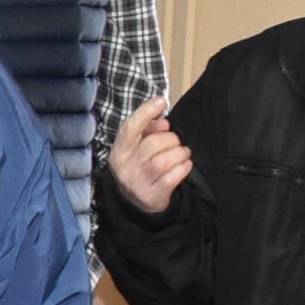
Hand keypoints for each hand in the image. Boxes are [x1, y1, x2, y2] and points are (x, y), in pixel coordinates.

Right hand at [107, 95, 193, 215]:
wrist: (137, 204)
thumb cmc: (140, 167)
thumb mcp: (137, 148)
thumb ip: (148, 132)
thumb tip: (163, 121)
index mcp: (119, 151)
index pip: (130, 128)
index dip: (145, 112)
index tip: (161, 100)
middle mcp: (124, 167)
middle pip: (152, 144)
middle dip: (171, 139)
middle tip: (176, 143)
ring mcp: (137, 183)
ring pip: (163, 161)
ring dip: (179, 154)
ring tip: (184, 153)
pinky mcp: (151, 196)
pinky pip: (172, 178)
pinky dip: (183, 168)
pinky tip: (185, 165)